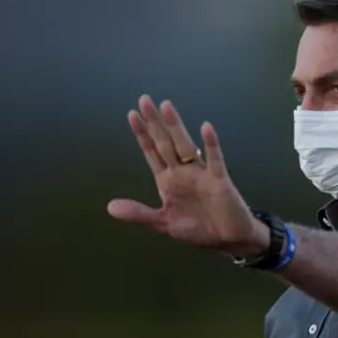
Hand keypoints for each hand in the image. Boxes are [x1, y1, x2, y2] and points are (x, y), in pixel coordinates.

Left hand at [107, 95, 268, 256]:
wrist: (228, 238)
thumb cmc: (198, 229)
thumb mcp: (163, 223)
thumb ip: (139, 214)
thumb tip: (109, 207)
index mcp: (167, 181)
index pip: (152, 152)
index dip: (142, 134)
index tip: (132, 115)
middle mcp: (182, 172)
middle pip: (165, 143)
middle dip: (155, 123)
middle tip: (145, 99)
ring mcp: (201, 173)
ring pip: (185, 145)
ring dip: (175, 126)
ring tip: (166, 106)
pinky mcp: (219, 180)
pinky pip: (214, 159)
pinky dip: (211, 144)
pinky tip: (205, 128)